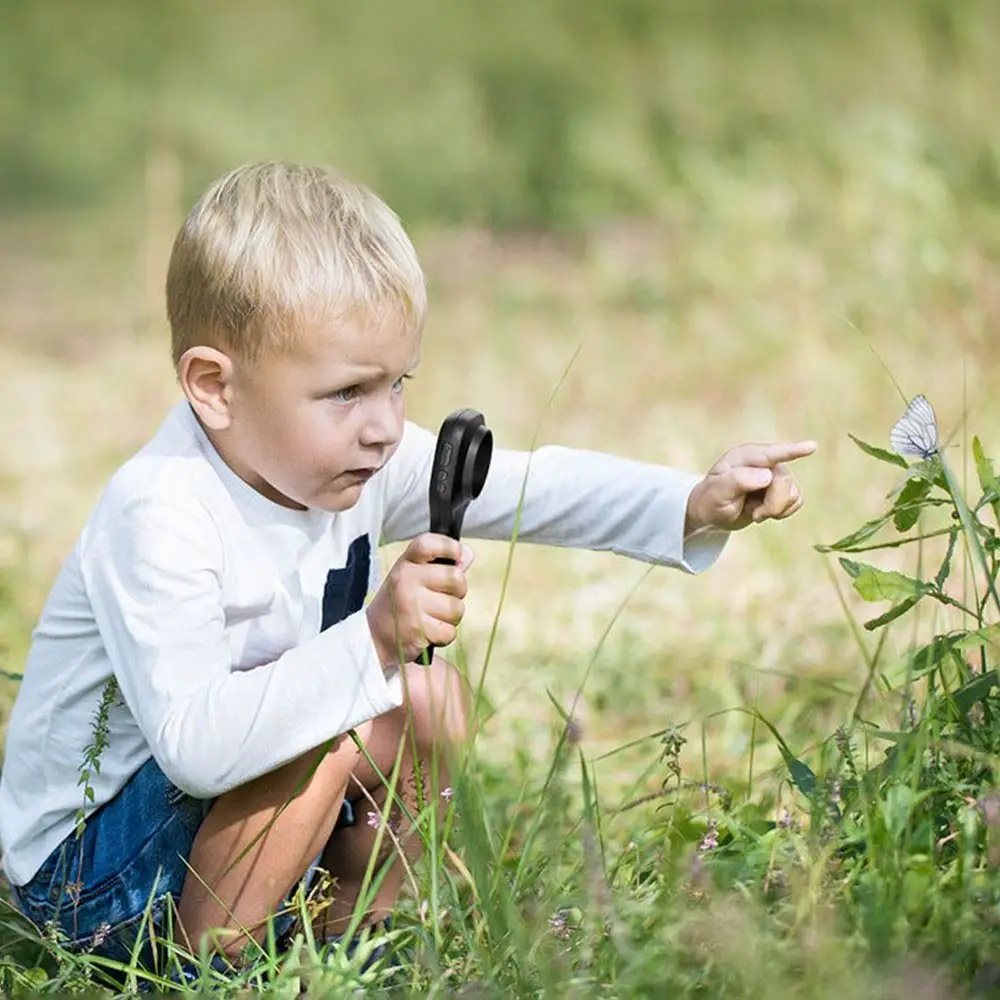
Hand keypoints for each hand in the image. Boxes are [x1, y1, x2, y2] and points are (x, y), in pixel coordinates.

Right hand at [366, 533, 474, 665]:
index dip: (449, 546)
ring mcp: (411, 604)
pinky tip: (428, 632)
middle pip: (456, 578)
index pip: (430, 543)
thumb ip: (442, 565)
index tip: (456, 555)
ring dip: (451, 617)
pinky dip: (444, 635)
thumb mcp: (414, 577)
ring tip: (432, 617)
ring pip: (456, 608)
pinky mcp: (417, 630)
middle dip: (458, 591)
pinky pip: (450, 631)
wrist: (375, 637)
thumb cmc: (401, 602)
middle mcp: (406, 579)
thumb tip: (468, 554)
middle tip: (442, 597)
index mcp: (406, 563)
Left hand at [686, 440, 816, 533]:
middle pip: (783, 481)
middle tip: (754, 515)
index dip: (792, 451)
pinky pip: (797, 501)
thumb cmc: (711, 499)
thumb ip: (738, 481)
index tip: (811, 446)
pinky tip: (765, 512)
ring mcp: (774, 474)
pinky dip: (782, 512)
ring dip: (775, 510)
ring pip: (793, 493)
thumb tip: (767, 475)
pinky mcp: (782, 488)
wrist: (713, 513)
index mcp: (745, 456)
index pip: (770, 454)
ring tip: (754, 512)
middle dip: (772, 504)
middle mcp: (763, 461)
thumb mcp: (718, 492)